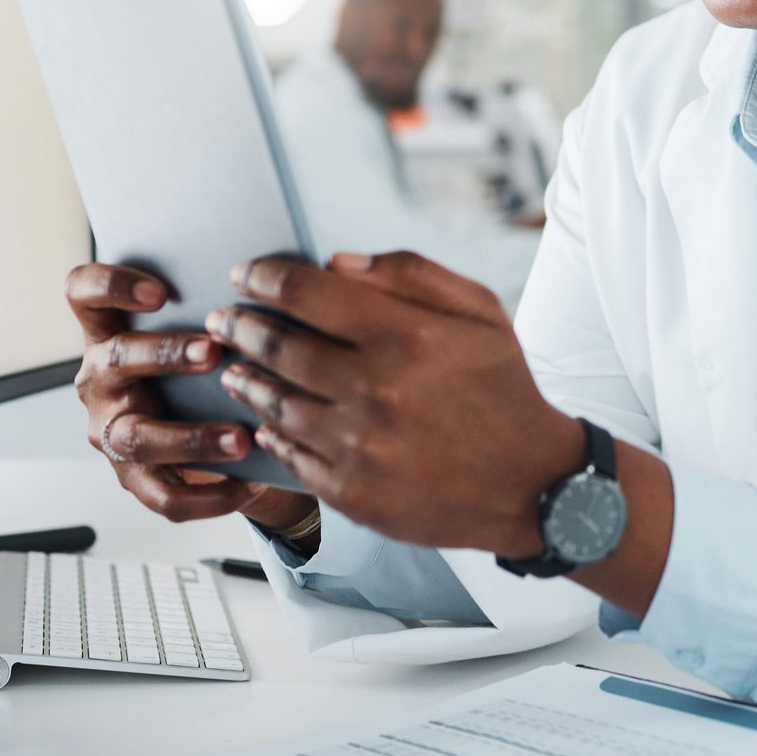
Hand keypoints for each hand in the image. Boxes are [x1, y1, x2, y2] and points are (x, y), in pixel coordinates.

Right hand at [66, 263, 315, 529]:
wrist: (214, 430)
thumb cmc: (208, 364)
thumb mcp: (206, 327)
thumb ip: (229, 300)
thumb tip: (306, 264)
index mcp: (109, 330)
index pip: (82, 292)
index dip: (110, 286)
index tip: (160, 291)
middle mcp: (100, 379)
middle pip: (114, 359)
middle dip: (164, 355)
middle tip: (213, 353)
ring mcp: (112, 430)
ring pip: (136, 435)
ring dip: (189, 436)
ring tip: (240, 438)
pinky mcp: (134, 478)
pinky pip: (166, 495)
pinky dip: (212, 494)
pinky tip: (254, 483)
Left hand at [204, 252, 584, 556]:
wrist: (533, 485)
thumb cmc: (503, 388)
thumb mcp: (479, 311)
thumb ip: (410, 274)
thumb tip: (336, 263)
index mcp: (404, 336)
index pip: (306, 293)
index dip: (264, 277)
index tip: (245, 273)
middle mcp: (374, 389)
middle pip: (277, 346)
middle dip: (241, 325)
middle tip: (223, 318)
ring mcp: (358, 446)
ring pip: (274, 403)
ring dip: (245, 378)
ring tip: (233, 366)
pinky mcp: (351, 492)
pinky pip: (289, 455)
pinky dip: (268, 432)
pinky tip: (263, 418)